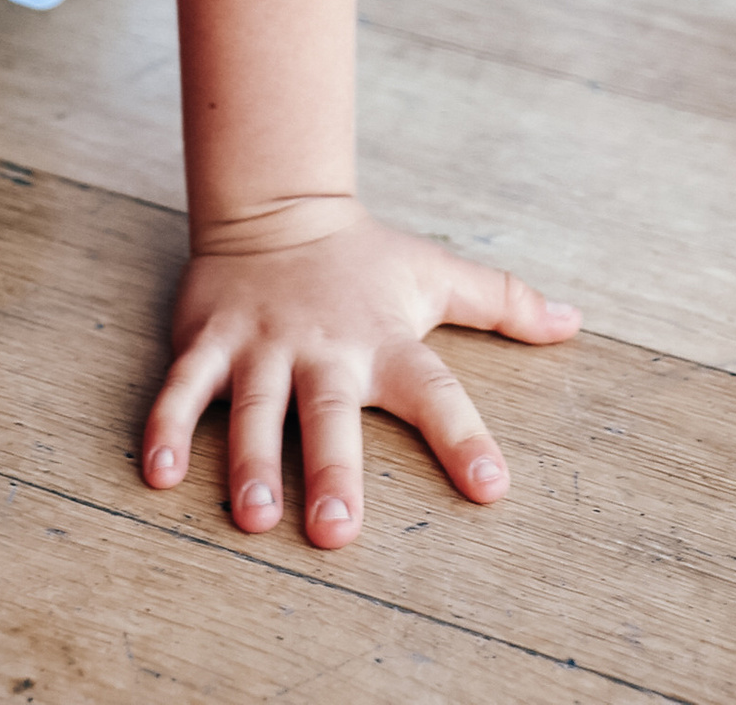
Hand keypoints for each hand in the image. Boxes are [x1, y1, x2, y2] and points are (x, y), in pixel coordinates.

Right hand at [141, 204, 579, 550]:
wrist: (278, 202)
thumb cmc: (365, 258)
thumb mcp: (437, 275)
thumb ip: (505, 302)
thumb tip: (576, 321)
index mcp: (385, 338)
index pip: (436, 390)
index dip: (465, 438)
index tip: (492, 487)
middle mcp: (325, 345)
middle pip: (331, 413)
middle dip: (333, 472)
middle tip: (338, 533)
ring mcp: (262, 343)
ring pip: (254, 408)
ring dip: (251, 463)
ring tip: (254, 517)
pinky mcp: (209, 338)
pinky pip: (183, 387)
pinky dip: (168, 427)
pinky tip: (159, 474)